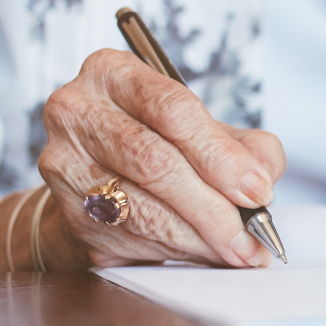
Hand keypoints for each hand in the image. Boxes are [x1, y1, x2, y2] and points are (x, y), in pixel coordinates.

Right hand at [38, 49, 285, 267]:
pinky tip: (204, 253)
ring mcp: (65, 163)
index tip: (257, 190)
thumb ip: (246, 146)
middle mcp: (77, 111)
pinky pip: (130, 238)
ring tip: (237, 250)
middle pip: (155, 162)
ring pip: (141, 208)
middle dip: (213, 206)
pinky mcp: (69, 213)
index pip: (172, 110)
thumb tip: (260, 179)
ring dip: (199, 238)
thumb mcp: (206, 128)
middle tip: (252, 235)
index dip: (220, 155)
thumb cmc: (159, 143)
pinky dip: (176, 251)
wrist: (99, 177)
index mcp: (112, 72)